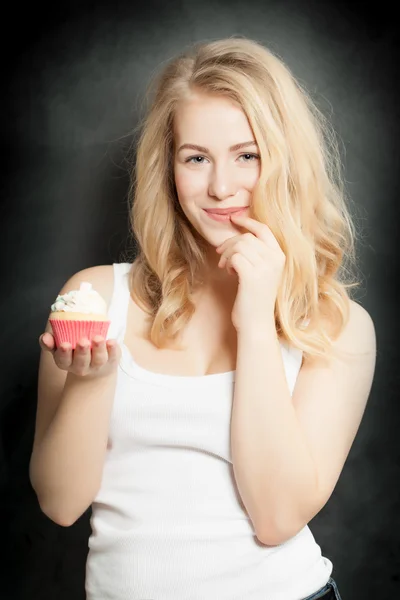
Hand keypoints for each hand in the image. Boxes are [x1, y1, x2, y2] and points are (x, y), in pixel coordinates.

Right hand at [39, 332, 120, 378]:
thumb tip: (45, 337)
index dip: (64, 353)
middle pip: (81, 362)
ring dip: (98, 349)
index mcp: (66, 362)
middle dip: (81, 352)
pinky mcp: (111, 360)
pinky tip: (111, 341)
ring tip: (98, 338)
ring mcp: (98, 365)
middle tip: (82, 341)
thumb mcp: (58, 348)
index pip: (63, 360)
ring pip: (98, 359)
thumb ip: (50, 342)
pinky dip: (113, 349)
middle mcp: (82, 367)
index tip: (65, 344)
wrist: (95, 366)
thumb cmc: (73, 351)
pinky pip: (113, 356)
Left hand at [215, 213, 285, 332]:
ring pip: (239, 245)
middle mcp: (275, 260)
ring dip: (227, 254)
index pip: (263, 229)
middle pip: (247, 237)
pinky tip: (229, 272)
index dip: (247, 222)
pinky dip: (227, 262)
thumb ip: (257, 254)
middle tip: (221, 256)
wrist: (256, 323)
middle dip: (230, 243)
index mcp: (280, 256)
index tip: (233, 219)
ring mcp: (265, 267)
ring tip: (226, 267)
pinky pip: (234, 256)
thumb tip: (238, 236)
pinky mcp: (252, 276)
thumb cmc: (255, 298)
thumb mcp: (262, 272)